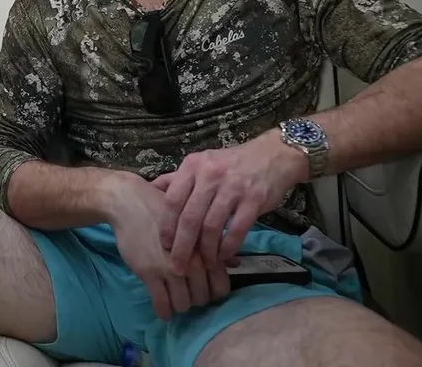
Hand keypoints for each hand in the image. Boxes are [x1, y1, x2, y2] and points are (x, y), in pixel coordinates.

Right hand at [105, 174, 230, 319]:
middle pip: (202, 298)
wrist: (131, 203)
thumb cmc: (164, 211)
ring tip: (175, 300)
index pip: (220, 286)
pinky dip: (164, 311)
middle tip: (188, 295)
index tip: (204, 291)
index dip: (213, 293)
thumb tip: (235, 264)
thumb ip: (213, 245)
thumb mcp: (192, 224)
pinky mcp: (150, 273)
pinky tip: (164, 312)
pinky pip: (161, 303)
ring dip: (180, 306)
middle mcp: (192, 262)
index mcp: (205, 249)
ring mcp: (170, 269)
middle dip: (196, 300)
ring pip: (183, 303)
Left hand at [153, 135, 305, 275]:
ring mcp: (233, 187)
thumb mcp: (201, 163)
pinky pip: (236, 230)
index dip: (167, 226)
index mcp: (193, 166)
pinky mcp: (253, 199)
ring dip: (206, 251)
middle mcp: (210, 175)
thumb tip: (149, 191)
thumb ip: (177, 179)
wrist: (272, 155)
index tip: (164, 246)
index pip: (173, 200)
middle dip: (182, 247)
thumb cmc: (231, 163)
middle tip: (178, 267)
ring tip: (203, 264)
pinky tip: (223, 257)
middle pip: (190, 218)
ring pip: (212, 226)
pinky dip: (228, 247)